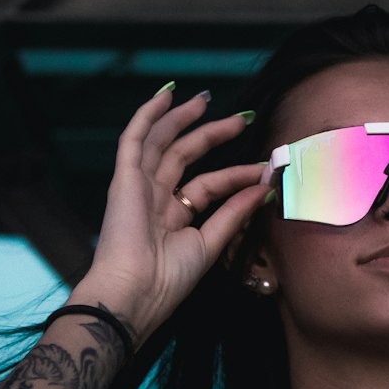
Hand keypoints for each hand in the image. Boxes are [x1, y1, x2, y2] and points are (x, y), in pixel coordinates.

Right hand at [71, 87, 269, 344]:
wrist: (135, 293)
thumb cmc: (168, 279)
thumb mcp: (210, 244)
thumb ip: (234, 214)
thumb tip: (264, 188)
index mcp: (173, 218)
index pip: (208, 184)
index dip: (236, 174)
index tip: (264, 167)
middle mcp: (154, 198)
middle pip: (185, 156)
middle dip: (212, 134)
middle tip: (242, 119)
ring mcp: (137, 186)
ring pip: (161, 141)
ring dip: (182, 118)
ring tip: (205, 98)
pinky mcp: (124, 178)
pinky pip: (135, 139)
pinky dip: (148, 115)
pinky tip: (166, 95)